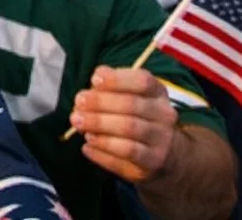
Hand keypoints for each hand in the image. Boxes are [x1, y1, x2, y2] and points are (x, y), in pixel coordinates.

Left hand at [69, 67, 177, 183]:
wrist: (164, 156)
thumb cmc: (136, 118)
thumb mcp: (129, 98)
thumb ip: (110, 89)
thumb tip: (91, 87)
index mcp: (157, 93)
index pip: (142, 81)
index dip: (117, 79)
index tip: (94, 80)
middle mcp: (164, 115)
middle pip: (131, 105)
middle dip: (100, 103)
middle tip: (78, 104)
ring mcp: (161, 140)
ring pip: (129, 128)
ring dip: (99, 124)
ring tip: (78, 124)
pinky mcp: (153, 162)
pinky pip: (126, 153)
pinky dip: (103, 149)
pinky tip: (87, 145)